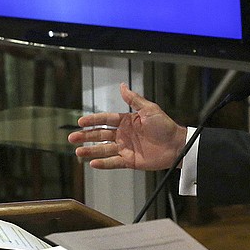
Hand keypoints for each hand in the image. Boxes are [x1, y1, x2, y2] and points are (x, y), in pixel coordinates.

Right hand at [68, 83, 186, 170]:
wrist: (176, 145)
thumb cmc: (165, 126)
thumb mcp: (149, 109)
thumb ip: (134, 99)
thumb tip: (122, 86)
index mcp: (127, 120)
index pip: (106, 119)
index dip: (93, 120)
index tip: (80, 121)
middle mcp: (124, 134)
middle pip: (100, 135)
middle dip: (86, 136)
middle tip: (72, 138)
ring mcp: (126, 148)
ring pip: (104, 149)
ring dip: (91, 150)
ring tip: (78, 152)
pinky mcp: (130, 160)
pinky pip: (113, 162)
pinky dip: (103, 163)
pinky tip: (93, 163)